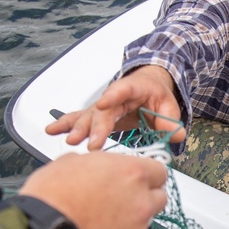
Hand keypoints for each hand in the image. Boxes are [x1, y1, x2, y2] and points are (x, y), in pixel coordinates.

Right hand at [18, 152, 167, 228]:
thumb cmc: (51, 195)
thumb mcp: (71, 162)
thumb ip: (97, 164)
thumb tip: (97, 167)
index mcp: (132, 173)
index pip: (159, 171)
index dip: (147, 173)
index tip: (138, 176)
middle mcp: (141, 202)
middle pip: (159, 197)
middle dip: (144, 196)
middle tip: (122, 196)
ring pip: (144, 220)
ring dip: (131, 217)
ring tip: (103, 217)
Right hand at [45, 65, 184, 151]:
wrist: (146, 85)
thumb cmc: (155, 94)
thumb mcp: (168, 105)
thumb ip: (171, 120)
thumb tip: (177, 135)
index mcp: (132, 88)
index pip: (122, 90)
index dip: (112, 96)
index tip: (104, 104)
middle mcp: (113, 96)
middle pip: (102, 111)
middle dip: (95, 127)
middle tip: (91, 143)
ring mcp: (102, 107)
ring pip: (87, 116)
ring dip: (78, 128)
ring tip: (70, 140)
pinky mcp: (96, 116)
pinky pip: (79, 119)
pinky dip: (65, 125)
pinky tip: (51, 130)